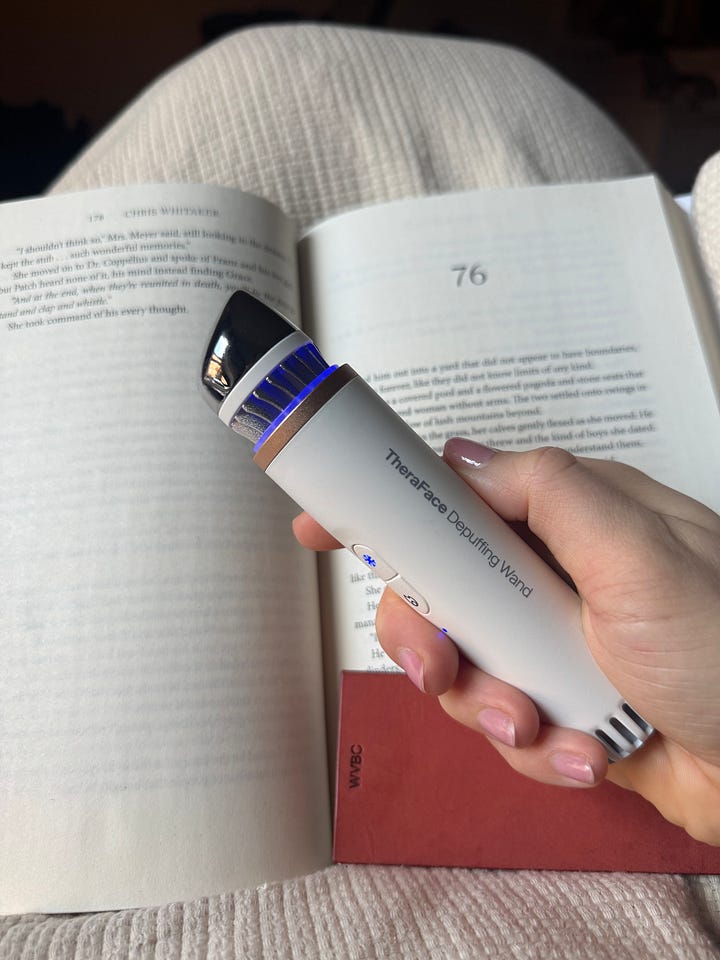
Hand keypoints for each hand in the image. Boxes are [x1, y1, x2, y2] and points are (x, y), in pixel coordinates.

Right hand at [293, 439, 719, 844]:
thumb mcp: (640, 554)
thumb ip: (549, 493)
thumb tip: (463, 458)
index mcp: (569, 524)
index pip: (458, 501)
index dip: (389, 513)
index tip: (323, 528)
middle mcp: (554, 582)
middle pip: (441, 595)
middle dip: (430, 638)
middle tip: (438, 665)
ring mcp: (556, 648)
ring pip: (465, 668)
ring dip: (487, 705)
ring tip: (537, 723)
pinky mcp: (564, 709)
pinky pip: (506, 726)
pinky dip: (537, 748)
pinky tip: (587, 755)